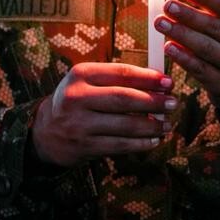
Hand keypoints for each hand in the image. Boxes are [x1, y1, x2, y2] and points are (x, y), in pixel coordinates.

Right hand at [31, 62, 173, 167]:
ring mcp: (79, 123)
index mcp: (81, 74)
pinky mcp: (83, 146)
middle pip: (124, 98)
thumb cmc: (77, 101)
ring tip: (166, 124)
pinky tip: (153, 140)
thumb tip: (158, 82)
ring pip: (124, 125)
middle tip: (173, 103)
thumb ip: (117, 80)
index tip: (168, 81)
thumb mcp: (88, 82)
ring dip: (151, 125)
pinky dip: (140, 143)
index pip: (120, 73)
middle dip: (153, 101)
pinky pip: (119, 145)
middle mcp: (77, 97)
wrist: (46, 131)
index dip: (148, 77)